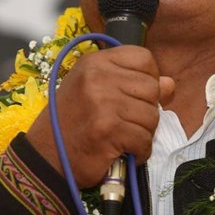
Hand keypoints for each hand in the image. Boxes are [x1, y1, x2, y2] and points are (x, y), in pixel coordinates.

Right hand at [26, 46, 175, 187]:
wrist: (46, 157)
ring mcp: (103, 102)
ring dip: (142, 133)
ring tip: (123, 138)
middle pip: (152, 88)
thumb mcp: (96, 92)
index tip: (137, 95)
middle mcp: (98, 77)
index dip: (149, 77)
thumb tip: (169, 84)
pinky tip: (124, 152)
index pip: (143, 57)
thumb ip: (132, 84)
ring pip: (152, 116)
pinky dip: (139, 151)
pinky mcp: (108, 129)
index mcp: (95, 62)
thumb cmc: (71, 124)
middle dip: (146, 110)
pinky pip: (144, 139)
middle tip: (127, 123)